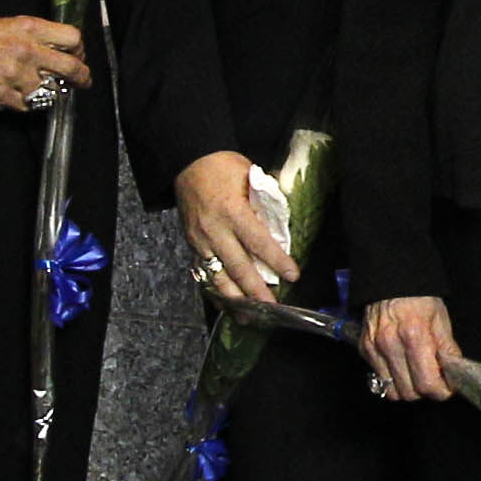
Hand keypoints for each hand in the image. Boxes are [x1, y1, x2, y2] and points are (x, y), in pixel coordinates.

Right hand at [0, 9, 85, 112]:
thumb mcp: (10, 24)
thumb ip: (36, 37)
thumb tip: (59, 52)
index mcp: (30, 29)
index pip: (73, 39)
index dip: (80, 50)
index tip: (78, 56)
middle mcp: (27, 51)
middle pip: (72, 68)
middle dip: (82, 78)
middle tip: (82, 82)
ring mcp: (15, 75)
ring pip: (50, 92)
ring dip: (49, 92)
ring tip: (41, 88)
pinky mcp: (1, 95)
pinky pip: (27, 106)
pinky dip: (27, 103)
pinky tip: (20, 95)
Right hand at [175, 150, 292, 303]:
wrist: (187, 162)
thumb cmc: (223, 167)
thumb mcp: (250, 176)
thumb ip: (267, 201)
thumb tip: (287, 222)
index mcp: (232, 211)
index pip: (258, 242)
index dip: (276, 261)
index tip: (292, 275)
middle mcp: (214, 230)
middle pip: (238, 267)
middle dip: (256, 291)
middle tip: (272, 309)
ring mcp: (200, 241)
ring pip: (217, 277)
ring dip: (234, 300)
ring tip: (249, 318)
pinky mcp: (191, 245)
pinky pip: (203, 274)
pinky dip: (216, 291)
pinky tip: (227, 305)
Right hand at [358, 295, 458, 401]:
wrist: (390, 280)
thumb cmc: (419, 298)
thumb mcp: (441, 319)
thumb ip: (447, 349)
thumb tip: (454, 374)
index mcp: (415, 336)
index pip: (427, 383)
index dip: (440, 392)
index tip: (447, 389)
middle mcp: (391, 345)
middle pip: (409, 393)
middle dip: (425, 392)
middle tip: (434, 381)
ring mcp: (374, 349)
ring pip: (391, 391)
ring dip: (407, 389)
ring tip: (417, 376)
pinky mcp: (364, 349)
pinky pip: (379, 379)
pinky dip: (392, 380)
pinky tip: (402, 367)